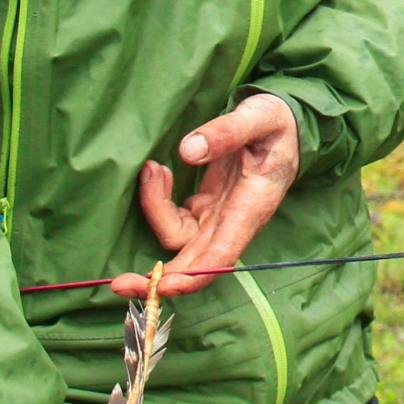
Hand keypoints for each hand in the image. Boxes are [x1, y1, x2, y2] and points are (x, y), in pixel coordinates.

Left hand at [115, 92, 300, 298]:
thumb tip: (187, 152)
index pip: (221, 256)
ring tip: (152, 170)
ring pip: (176, 238)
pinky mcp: (205, 207)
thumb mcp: (259, 117)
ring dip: (154, 211)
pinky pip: (174, 218)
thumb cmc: (276, 124)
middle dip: (156, 279)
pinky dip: (157, 200)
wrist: (286, 126)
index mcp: (250, 208)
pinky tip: (157, 172)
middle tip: (117, 283)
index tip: (161, 286)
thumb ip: (227, 132)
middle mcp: (233, 222)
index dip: (191, 277)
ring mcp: (217, 217)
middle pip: (192, 264)